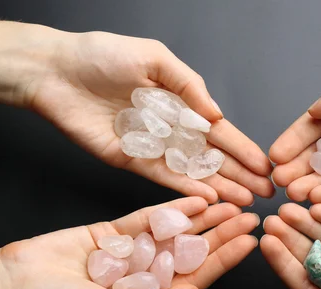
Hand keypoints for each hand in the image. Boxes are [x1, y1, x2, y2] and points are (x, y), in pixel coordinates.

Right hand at [0, 197, 258, 288]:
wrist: (22, 283)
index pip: (199, 275)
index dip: (226, 259)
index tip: (250, 242)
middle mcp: (149, 273)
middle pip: (195, 250)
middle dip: (223, 234)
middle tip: (250, 216)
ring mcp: (135, 250)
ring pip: (178, 231)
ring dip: (205, 218)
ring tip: (232, 203)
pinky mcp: (118, 230)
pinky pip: (151, 216)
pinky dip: (174, 207)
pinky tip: (197, 199)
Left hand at [24, 30, 272, 205]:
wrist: (55, 71)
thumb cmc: (102, 55)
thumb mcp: (155, 58)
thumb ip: (189, 86)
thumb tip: (217, 115)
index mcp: (180, 103)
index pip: (219, 132)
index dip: (243, 149)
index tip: (265, 165)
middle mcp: (171, 129)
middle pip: (212, 157)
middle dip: (240, 174)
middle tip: (265, 193)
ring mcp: (152, 148)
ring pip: (192, 171)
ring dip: (220, 187)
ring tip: (246, 201)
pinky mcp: (130, 160)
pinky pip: (163, 177)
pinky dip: (186, 187)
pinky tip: (210, 197)